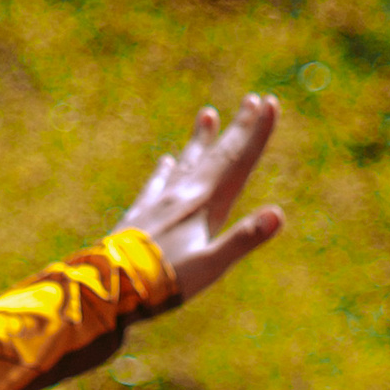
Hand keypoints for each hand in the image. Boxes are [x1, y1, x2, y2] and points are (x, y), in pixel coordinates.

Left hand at [115, 94, 283, 299]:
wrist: (111, 289)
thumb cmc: (164, 282)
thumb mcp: (209, 267)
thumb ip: (243, 240)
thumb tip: (278, 215)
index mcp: (204, 207)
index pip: (237, 163)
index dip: (256, 134)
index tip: (270, 104)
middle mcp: (183, 197)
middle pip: (216, 156)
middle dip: (238, 129)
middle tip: (253, 100)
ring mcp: (159, 204)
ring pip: (185, 163)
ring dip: (201, 140)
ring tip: (207, 114)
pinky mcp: (139, 216)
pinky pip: (155, 185)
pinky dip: (164, 171)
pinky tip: (166, 161)